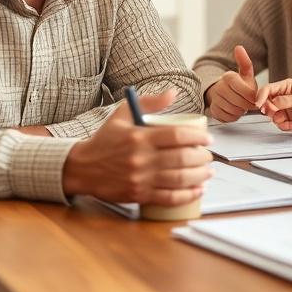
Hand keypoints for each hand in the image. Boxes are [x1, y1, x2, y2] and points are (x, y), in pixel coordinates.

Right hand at [62, 89, 213, 205]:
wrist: (82, 168)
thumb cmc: (105, 139)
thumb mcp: (122, 114)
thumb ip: (149, 102)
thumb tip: (173, 93)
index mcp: (140, 137)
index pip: (177, 136)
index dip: (198, 138)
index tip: (208, 139)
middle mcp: (141, 159)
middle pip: (182, 159)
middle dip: (202, 158)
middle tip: (209, 156)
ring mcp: (140, 179)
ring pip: (179, 179)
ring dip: (200, 177)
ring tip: (208, 172)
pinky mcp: (138, 195)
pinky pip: (168, 198)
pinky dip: (187, 195)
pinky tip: (198, 190)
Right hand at [205, 45, 257, 122]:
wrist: (223, 93)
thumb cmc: (238, 85)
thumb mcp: (245, 74)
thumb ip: (244, 62)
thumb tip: (239, 47)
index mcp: (228, 77)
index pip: (246, 91)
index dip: (252, 97)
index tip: (254, 97)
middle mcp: (219, 87)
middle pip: (241, 103)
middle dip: (247, 105)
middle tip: (248, 102)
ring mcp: (215, 100)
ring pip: (234, 111)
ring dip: (240, 110)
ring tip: (240, 105)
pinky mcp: (213, 111)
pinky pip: (228, 118)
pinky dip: (233, 116)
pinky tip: (234, 110)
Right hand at [255, 78, 291, 131]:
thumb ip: (288, 101)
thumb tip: (272, 103)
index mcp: (288, 86)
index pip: (269, 89)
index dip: (261, 96)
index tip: (260, 106)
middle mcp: (285, 96)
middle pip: (267, 103)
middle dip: (269, 110)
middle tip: (276, 115)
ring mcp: (287, 108)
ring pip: (272, 115)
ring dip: (278, 120)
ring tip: (289, 123)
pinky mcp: (291, 119)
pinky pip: (280, 124)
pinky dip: (284, 126)